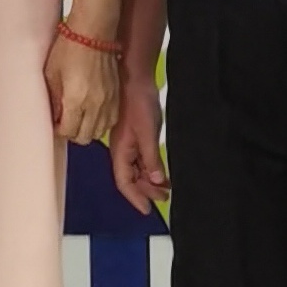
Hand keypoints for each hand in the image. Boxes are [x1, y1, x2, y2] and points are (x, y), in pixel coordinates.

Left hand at [45, 30, 120, 147]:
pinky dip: (102, 122)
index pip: (68, 132)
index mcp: (76, 101)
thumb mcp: (51, 74)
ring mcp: (108, 101)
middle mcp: (95, 105)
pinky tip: (93, 112)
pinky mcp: (117, 95)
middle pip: (84, 137)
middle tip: (66, 121)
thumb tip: (54, 115)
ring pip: (99, 132)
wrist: (93, 32)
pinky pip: (111, 120)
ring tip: (80, 117)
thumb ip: (53, 99)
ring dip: (88, 129)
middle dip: (73, 132)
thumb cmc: (69, 48)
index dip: (59, 130)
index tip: (56, 122)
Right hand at [111, 75, 167, 215]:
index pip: (124, 183)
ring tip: (165, 187)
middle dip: (145, 191)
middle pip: (130, 178)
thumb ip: (151, 159)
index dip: (135, 198)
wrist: (133, 77)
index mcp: (120, 152)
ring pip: (135, 169)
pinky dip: (149, 167)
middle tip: (163, 198)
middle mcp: (121, 150)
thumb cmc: (137, 101)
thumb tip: (156, 180)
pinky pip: (139, 158)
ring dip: (148, 180)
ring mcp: (126, 142)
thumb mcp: (148, 134)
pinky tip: (160, 169)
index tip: (147, 209)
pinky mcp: (133, 134)